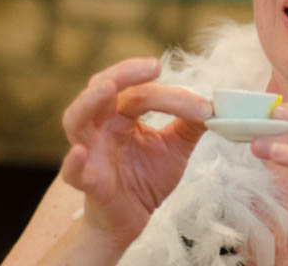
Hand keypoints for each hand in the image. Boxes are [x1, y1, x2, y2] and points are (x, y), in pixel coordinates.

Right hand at [60, 57, 211, 249]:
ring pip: (76, 118)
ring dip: (90, 100)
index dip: (173, 95)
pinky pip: (72, 172)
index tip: (204, 106)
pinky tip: (81, 152)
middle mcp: (101, 125)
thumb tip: (215, 104)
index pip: (142, 92)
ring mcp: (91, 151)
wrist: (130, 220)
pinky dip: (74, 161)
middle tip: (154, 66)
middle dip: (125, 72)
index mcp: (121, 113)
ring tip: (108, 88)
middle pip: (101, 87)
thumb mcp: (176, 147)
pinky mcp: (88, 182)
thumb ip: (191, 124)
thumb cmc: (146, 178)